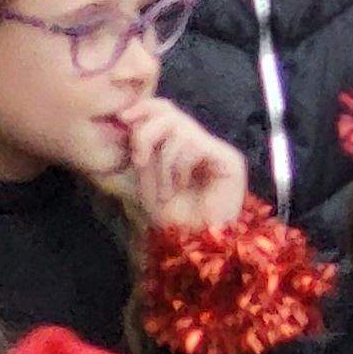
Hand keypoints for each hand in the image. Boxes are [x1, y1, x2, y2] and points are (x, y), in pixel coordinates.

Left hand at [110, 99, 251, 228]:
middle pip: (169, 111)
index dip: (143, 108)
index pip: (163, 110)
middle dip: (146, 134)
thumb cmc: (172, 220)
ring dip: (162, 162)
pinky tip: (181, 186)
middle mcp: (201, 142)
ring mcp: (216, 150)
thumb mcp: (146, 181)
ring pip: (178, 128)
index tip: (123, 117)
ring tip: (166, 188)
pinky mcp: (229, 159)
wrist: (194, 245)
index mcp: (181, 146)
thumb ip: (142, 150)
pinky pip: (193, 145)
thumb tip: (129, 119)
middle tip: (140, 161)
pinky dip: (178, 167)